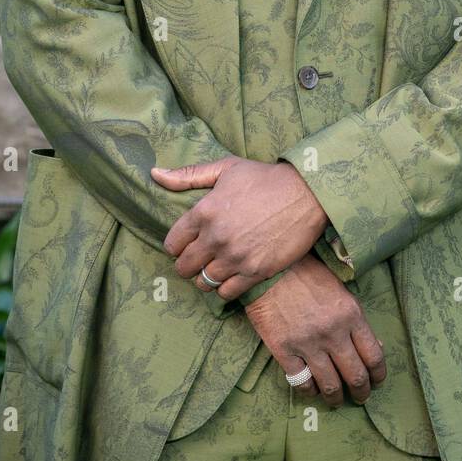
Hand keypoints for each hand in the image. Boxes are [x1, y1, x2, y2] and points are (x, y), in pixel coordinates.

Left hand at [150, 155, 328, 299]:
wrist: (306, 194)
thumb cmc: (264, 178)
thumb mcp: (225, 168)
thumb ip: (188, 175)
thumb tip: (155, 173)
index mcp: (204, 212)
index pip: (172, 243)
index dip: (177, 245)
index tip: (186, 244)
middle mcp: (216, 237)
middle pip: (184, 267)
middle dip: (188, 264)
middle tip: (199, 258)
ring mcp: (236, 257)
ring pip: (203, 282)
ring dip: (205, 277)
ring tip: (214, 268)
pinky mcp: (256, 271)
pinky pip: (226, 292)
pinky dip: (224, 288)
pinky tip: (230, 276)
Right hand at [242, 253, 386, 406]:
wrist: (270, 270)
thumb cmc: (308, 275)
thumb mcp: (341, 290)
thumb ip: (356, 319)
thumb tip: (374, 346)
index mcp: (350, 315)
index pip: (373, 356)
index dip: (378, 375)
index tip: (377, 382)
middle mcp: (332, 333)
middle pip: (355, 375)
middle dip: (361, 392)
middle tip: (360, 397)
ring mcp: (307, 344)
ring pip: (330, 385)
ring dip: (335, 398)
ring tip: (336, 400)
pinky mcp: (283, 350)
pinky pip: (301, 382)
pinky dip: (309, 390)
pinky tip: (312, 389)